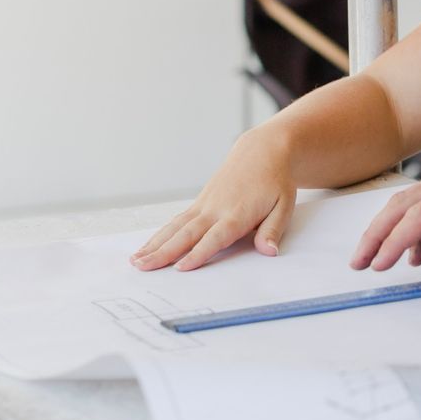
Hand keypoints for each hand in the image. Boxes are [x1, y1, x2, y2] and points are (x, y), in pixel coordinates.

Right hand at [130, 131, 296, 271]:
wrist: (263, 151)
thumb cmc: (275, 181)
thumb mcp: (284, 205)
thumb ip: (273, 229)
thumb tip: (269, 252)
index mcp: (238, 212)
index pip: (217, 236)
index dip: (199, 253)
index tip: (182, 268)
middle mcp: (216, 208)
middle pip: (187, 233)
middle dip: (165, 252)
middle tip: (144, 268)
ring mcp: (205, 204)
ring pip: (176, 227)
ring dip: (155, 244)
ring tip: (136, 261)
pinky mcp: (200, 202)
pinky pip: (177, 221)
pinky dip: (160, 234)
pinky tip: (146, 247)